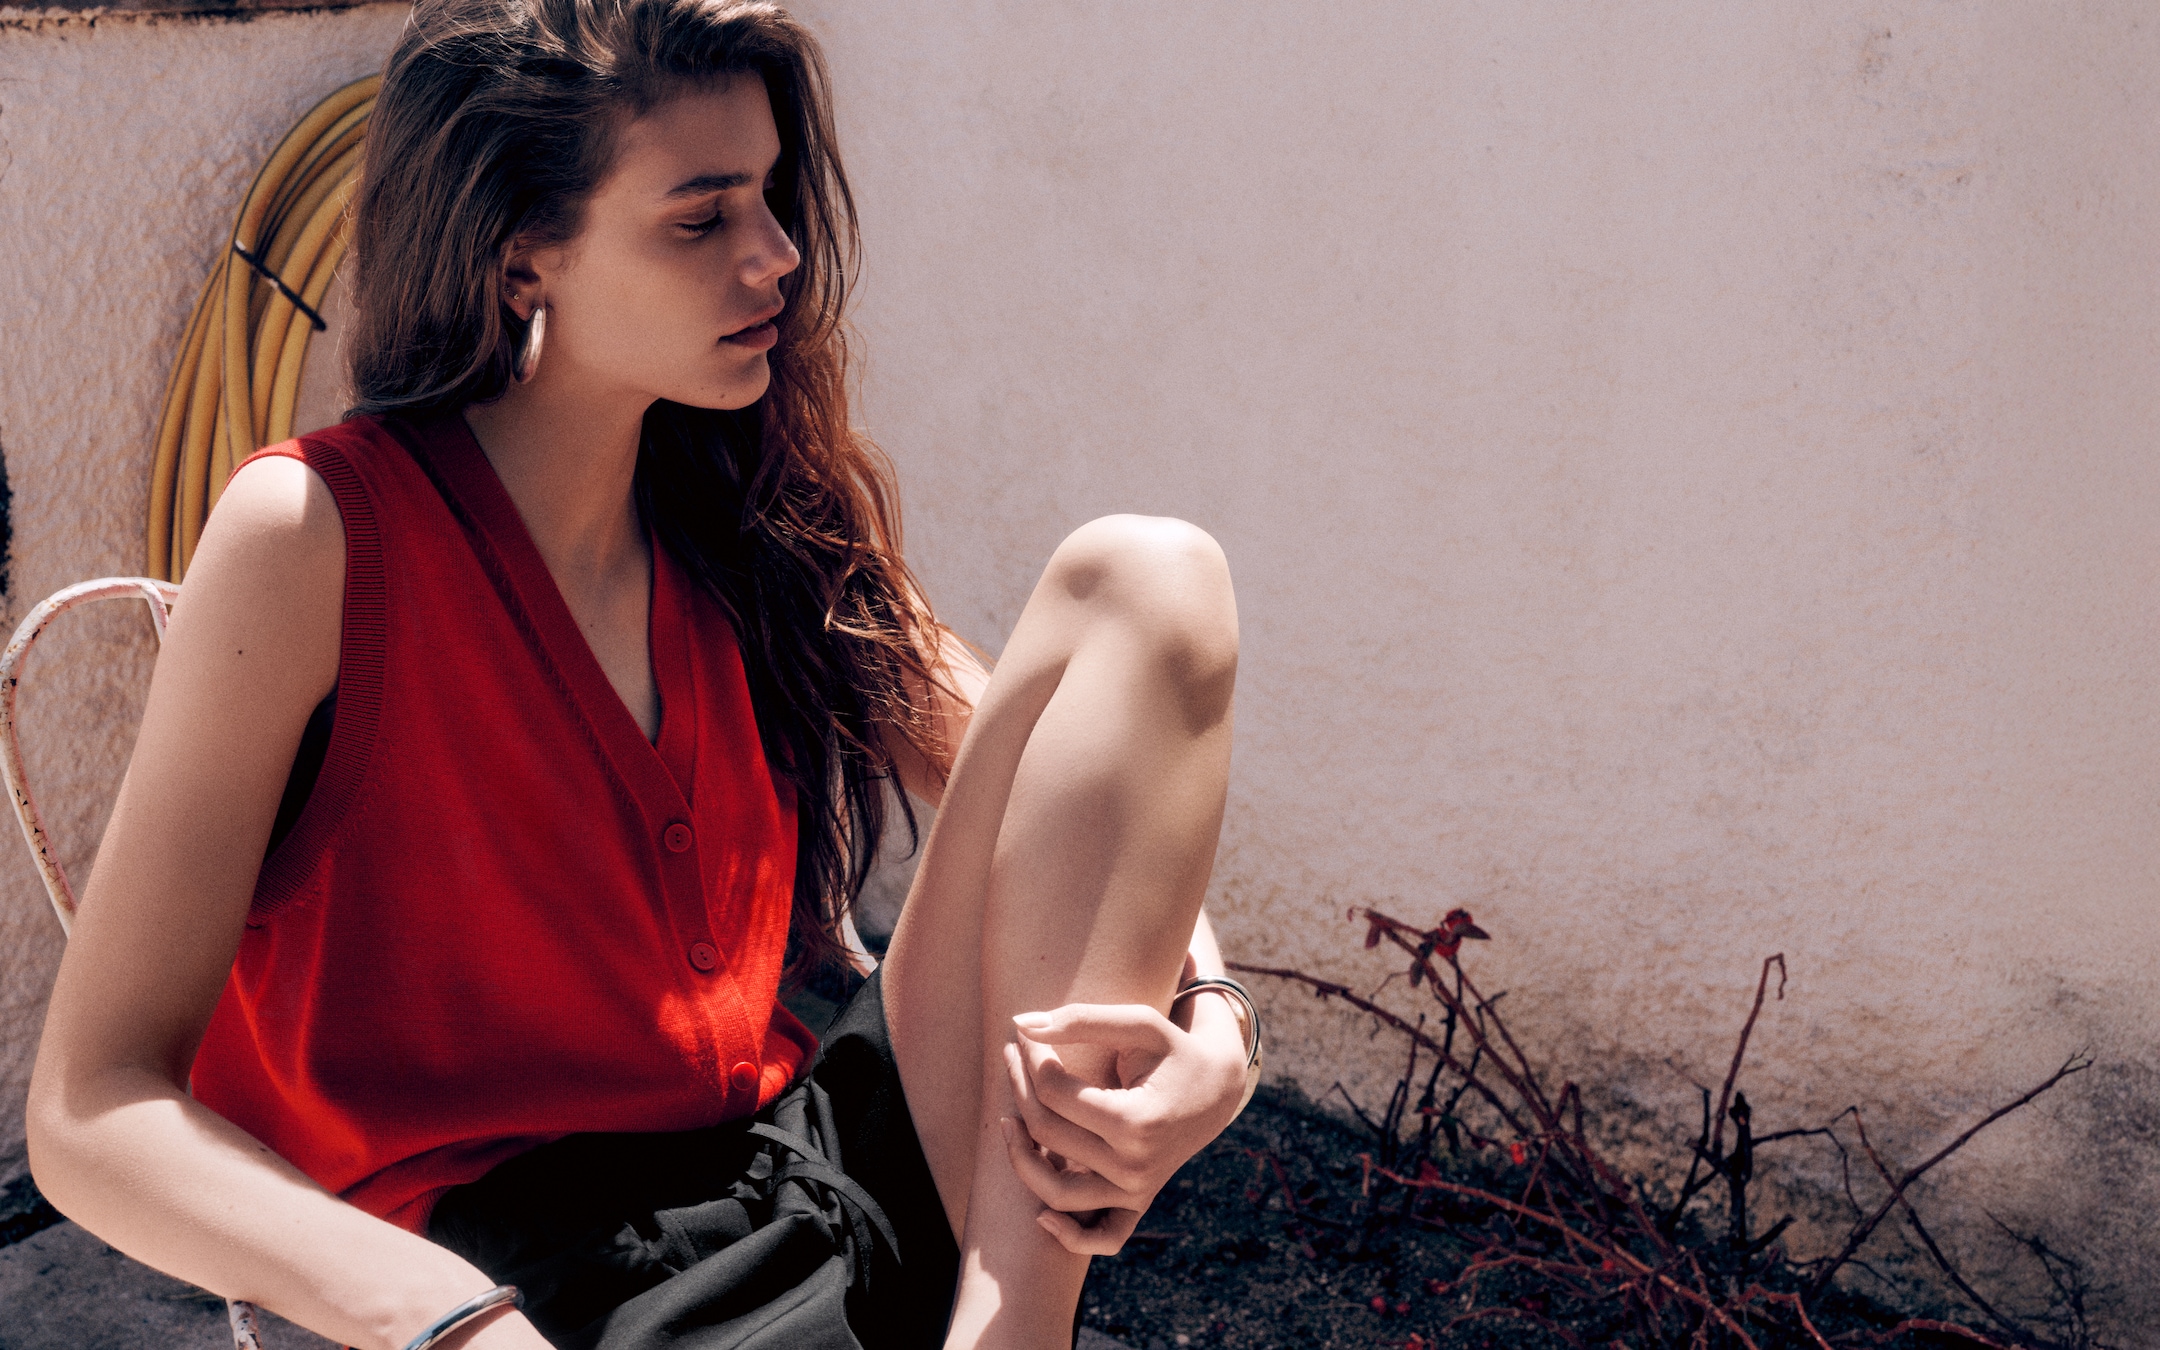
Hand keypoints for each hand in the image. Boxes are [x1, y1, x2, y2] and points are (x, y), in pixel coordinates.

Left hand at [1000, 996, 1249, 1254]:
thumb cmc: (1173, 1050)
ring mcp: (1136, 1190)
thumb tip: (1021, 1024)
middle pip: (1048, 1132)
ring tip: (1008, 1121)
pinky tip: (1040, 1212)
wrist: (1217, 1090)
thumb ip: (1081, 1020)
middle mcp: (1136, 1165)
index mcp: (1137, 1121)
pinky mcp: (1136, 1204)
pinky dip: (1067, 1234)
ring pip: (1056, 1191)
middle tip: (1011, 1055)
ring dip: (1020, 1157)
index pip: (1055, 1093)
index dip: (1031, 1059)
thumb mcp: (1139, 1024)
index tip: (1023, 1035)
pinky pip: (1100, 1238)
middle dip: (1019, 1087)